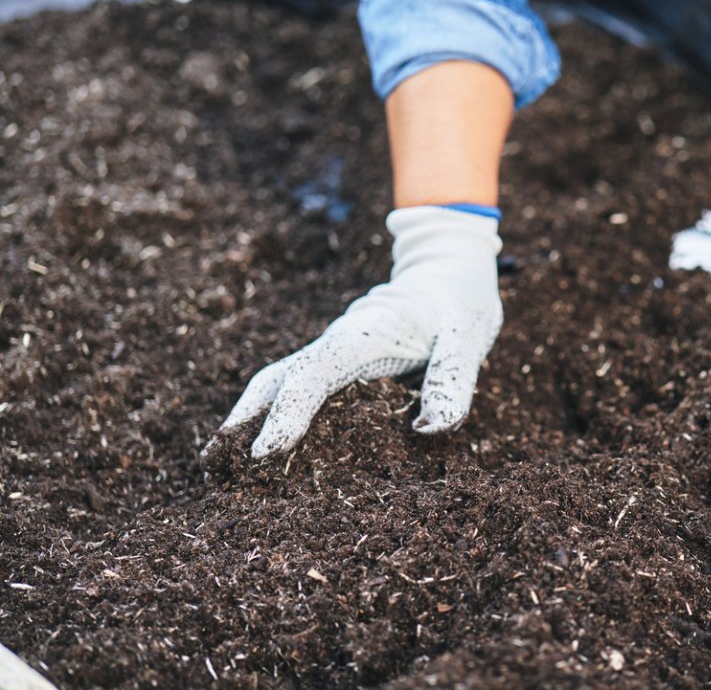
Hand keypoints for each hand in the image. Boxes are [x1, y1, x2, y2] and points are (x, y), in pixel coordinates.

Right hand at [206, 207, 502, 458]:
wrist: (450, 270)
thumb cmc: (460, 303)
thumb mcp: (469, 336)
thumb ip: (452, 379)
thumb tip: (426, 431)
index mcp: (363, 336)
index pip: (314, 375)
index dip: (286, 414)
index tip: (264, 453)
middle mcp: (338, 344)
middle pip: (277, 379)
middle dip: (244, 419)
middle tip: (215, 466)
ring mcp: (335, 353)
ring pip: (279, 383)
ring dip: (248, 418)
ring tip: (222, 464)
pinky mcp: (340, 364)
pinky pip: (298, 389)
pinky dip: (272, 414)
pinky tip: (264, 448)